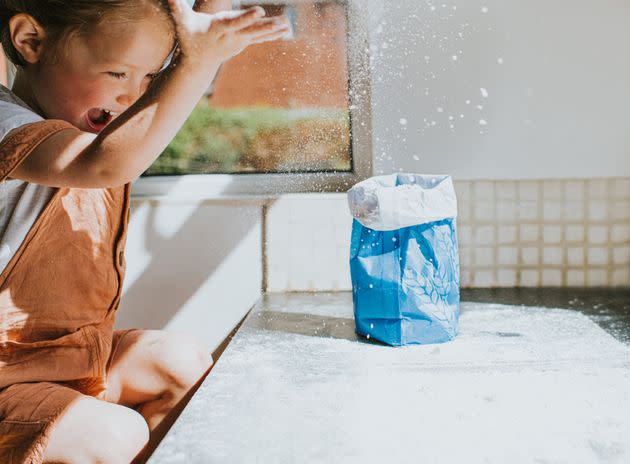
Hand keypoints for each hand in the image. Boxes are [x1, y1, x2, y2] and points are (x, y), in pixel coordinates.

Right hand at [167, 0, 289, 67]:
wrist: (199, 64)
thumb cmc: (189, 39)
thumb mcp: (182, 25)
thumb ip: (177, 10)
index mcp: (219, 30)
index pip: (234, 22)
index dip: (246, 17)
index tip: (259, 11)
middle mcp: (232, 37)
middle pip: (251, 30)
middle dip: (266, 27)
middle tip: (281, 23)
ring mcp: (239, 41)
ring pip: (258, 34)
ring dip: (273, 30)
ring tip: (287, 25)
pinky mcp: (244, 42)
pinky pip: (260, 38)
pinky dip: (272, 34)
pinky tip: (285, 30)